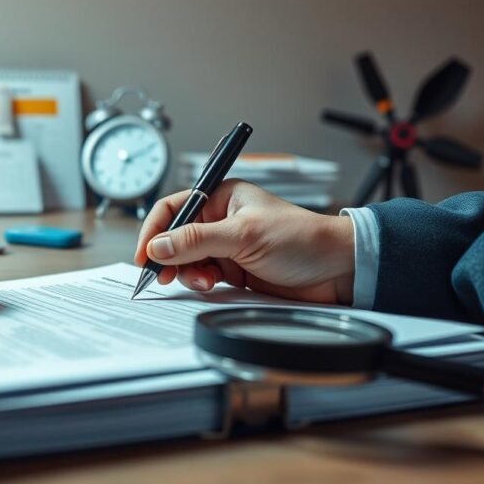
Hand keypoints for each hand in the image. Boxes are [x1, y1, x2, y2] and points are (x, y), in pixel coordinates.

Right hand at [134, 179, 355, 304]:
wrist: (338, 270)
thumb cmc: (302, 239)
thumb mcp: (243, 235)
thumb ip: (196, 240)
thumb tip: (158, 246)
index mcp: (221, 198)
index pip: (173, 209)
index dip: (155, 230)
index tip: (145, 254)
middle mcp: (220, 221)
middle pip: (175, 237)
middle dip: (169, 256)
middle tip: (163, 275)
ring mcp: (226, 247)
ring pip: (187, 260)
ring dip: (187, 272)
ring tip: (203, 280)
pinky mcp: (234, 271)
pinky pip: (203, 277)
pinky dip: (200, 283)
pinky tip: (212, 285)